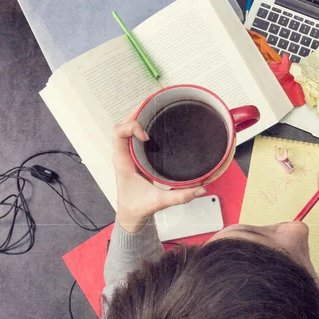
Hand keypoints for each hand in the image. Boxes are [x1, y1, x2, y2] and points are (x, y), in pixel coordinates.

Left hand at [112, 109, 205, 232]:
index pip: (118, 134)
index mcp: (123, 162)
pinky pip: (132, 136)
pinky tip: (154, 121)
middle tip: (152, 103)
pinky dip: (141, 125)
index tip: (146, 135)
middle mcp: (122, 155)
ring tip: (153, 106)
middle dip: (135, 112)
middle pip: (121, 125)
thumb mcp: (159, 202)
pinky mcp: (133, 157)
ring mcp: (127, 155)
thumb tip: (200, 187)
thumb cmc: (138, 208)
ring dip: (137, 117)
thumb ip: (180, 196)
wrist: (130, 216)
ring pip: (126, 128)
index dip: (130, 127)